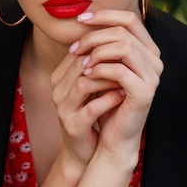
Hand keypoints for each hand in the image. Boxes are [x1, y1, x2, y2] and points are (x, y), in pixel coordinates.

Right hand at [51, 46, 125, 170]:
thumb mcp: (92, 85)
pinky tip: (123, 95)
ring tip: (128, 76)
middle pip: (80, 63)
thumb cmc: (92, 113)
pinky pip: (91, 108)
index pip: (79, 50)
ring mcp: (63, 109)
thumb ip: (96, 64)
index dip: (102, 46)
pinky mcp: (73, 127)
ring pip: (84, 84)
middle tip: (129, 58)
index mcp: (59, 77)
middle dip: (106, 59)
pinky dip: (109, 100)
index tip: (124, 46)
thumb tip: (116, 36)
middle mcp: (57, 91)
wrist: (86, 150)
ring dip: (108, 79)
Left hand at [68, 9, 162, 166]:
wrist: (113, 136)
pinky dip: (100, 70)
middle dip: (94, 36)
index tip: (81, 20)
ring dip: (97, 52)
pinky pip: (120, 70)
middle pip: (124, 31)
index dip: (104, 15)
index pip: (129, 19)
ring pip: (124, 47)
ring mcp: (153, 76)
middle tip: (74, 48)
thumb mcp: (103, 66)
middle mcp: (155, 60)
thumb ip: (101, 44)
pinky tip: (87, 76)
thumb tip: (84, 18)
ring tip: (81, 64)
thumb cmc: (106, 99)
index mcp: (147, 50)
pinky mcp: (145, 92)